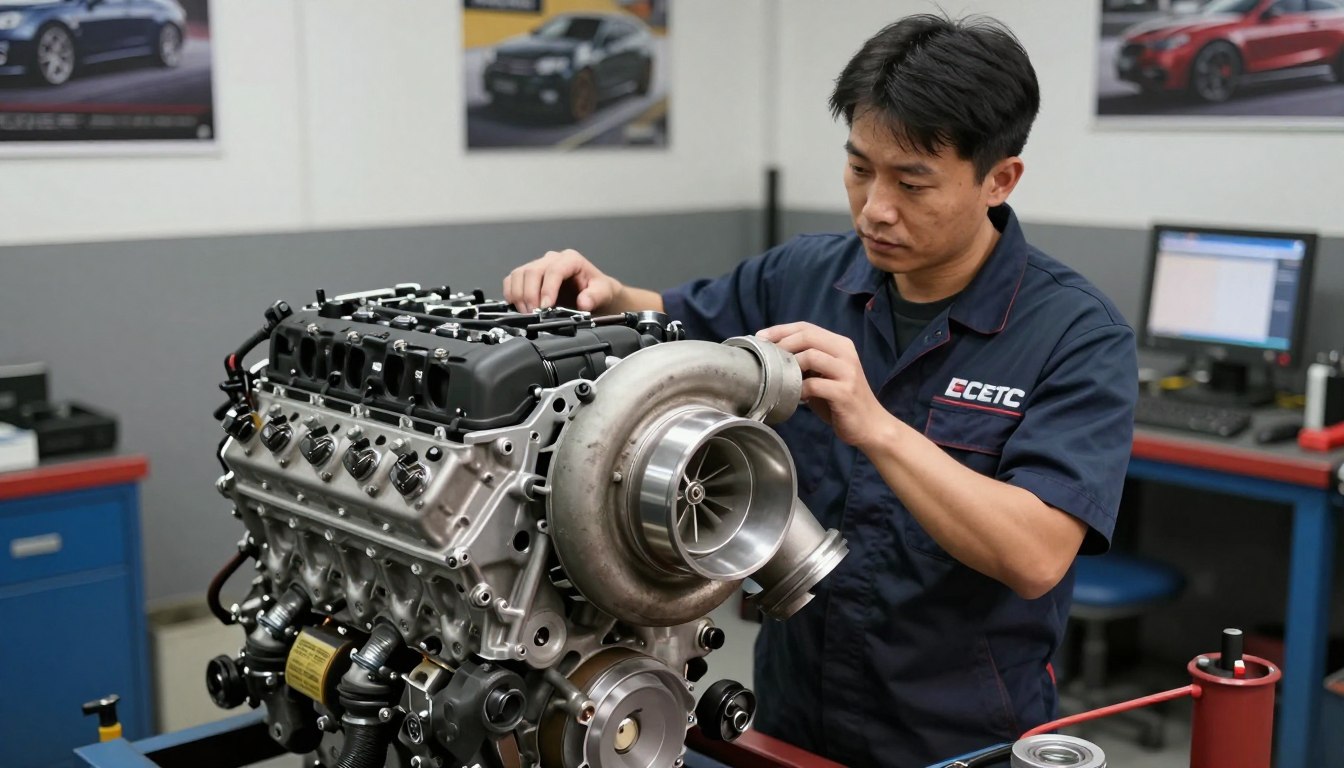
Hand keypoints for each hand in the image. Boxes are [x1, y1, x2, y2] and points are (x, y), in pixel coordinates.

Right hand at [502, 249, 622, 312]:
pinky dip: (511, 294)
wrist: (594, 294)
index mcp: (571, 260)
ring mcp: (538, 266)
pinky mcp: (528, 276)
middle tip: (534, 314)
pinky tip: (519, 307)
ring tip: (527, 313)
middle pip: (532, 271)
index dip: (547, 289)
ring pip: (519, 274)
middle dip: (530, 295)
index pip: (554, 270)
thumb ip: (595, 296)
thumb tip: (583, 302)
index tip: (545, 307)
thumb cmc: (597, 291)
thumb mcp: (604, 293)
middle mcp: (552, 259)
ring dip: (519, 296)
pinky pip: (512, 280)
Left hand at [756, 322, 887, 447]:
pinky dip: (799, 389)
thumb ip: (806, 362)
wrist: (869, 424)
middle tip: (765, 355)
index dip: (781, 330)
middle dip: (781, 343)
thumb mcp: (824, 375)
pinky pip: (814, 385)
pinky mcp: (844, 392)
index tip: (760, 337)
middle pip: (808, 336)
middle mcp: (846, 353)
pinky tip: (794, 396)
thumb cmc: (841, 400)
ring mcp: (847, 372)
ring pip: (811, 356)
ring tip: (779, 376)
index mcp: (840, 345)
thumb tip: (773, 355)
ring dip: (790, 365)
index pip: (807, 328)